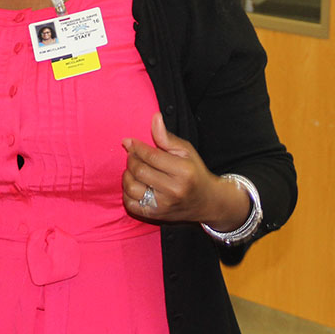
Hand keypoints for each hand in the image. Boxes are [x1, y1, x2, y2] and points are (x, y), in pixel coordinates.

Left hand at [121, 113, 250, 228]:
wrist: (207, 202)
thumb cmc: (195, 173)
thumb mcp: (186, 151)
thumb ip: (167, 137)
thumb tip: (155, 117)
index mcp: (183, 172)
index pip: (151, 156)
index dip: (136, 147)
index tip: (129, 141)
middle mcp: (174, 190)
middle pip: (139, 171)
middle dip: (132, 159)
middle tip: (133, 155)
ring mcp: (164, 206)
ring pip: (131, 187)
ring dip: (127, 175)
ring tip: (134, 170)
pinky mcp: (155, 216)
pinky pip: (130, 204)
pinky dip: (127, 193)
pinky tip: (135, 185)